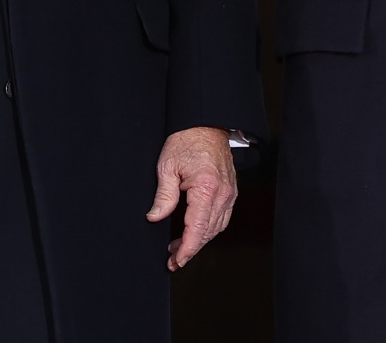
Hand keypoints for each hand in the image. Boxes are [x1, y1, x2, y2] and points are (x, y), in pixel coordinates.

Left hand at [146, 125, 235, 270]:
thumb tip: (154, 218)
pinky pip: (222, 217)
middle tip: (172, 258)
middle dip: (190, 249)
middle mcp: (222, 192)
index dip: (186, 250)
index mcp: (206, 187)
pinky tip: (195, 230)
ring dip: (200, 240)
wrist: (205, 123)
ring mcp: (229, 192)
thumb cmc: (186, 139)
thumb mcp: (167, 166)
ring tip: (179, 246)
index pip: (197, 229)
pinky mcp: (231, 190)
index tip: (176, 261)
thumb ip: (163, 196)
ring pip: (217, 228)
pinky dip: (209, 228)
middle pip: (208, 232)